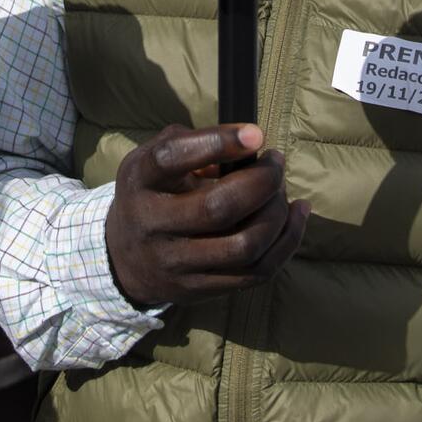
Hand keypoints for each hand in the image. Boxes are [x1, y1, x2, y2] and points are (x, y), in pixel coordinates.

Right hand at [104, 123, 309, 307]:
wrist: (125, 258)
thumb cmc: (151, 194)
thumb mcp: (152, 160)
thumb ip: (190, 142)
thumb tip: (247, 143)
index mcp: (139, 181)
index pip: (171, 158)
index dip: (217, 143)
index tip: (256, 134)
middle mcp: (152, 224)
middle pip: (218, 208)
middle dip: (262, 182)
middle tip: (275, 164)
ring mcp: (176, 263)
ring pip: (244, 245)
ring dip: (276, 214)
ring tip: (280, 192)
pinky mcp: (200, 288)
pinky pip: (257, 271)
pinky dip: (286, 240)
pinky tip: (296, 214)